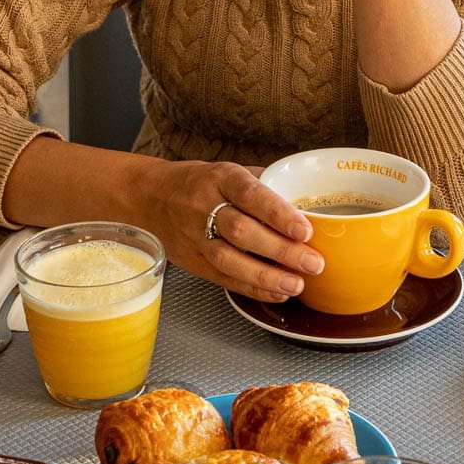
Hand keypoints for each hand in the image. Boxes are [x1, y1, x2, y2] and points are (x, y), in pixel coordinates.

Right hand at [142, 160, 323, 302]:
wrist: (150, 198)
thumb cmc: (199, 183)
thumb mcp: (229, 171)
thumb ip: (266, 184)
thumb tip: (307, 201)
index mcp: (220, 178)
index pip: (251, 195)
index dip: (278, 214)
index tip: (305, 230)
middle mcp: (204, 206)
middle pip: (242, 231)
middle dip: (281, 250)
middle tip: (312, 263)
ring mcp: (195, 237)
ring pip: (229, 259)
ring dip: (266, 276)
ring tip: (296, 285)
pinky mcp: (193, 261)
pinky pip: (223, 278)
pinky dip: (252, 288)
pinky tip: (276, 293)